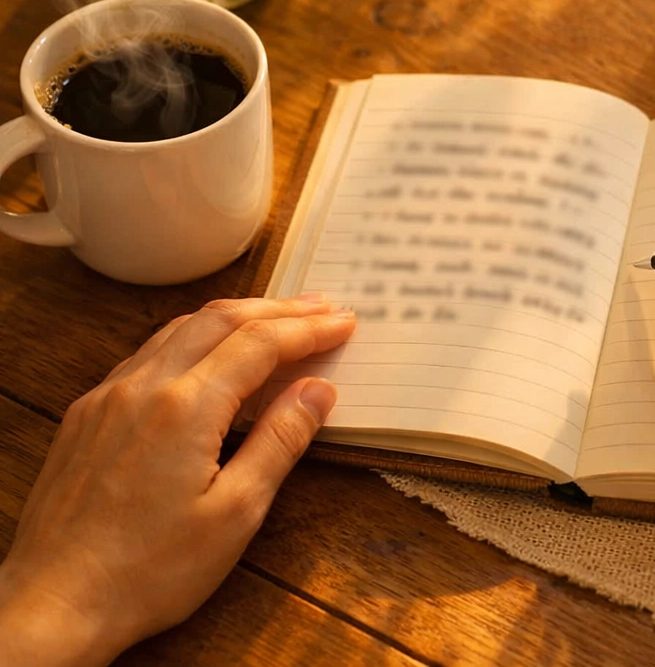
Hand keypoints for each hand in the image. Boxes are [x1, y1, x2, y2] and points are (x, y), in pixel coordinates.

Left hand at [0, 295, 353, 666]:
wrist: (52, 606)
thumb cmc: (147, 572)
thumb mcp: (234, 514)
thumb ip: (279, 441)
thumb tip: (318, 390)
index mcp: (186, 406)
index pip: (261, 343)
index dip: (308, 329)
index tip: (343, 323)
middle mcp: (145, 385)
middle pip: (222, 318)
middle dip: (278, 308)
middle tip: (321, 307)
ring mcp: (109, 394)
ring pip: (182, 326)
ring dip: (235, 314)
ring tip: (275, 316)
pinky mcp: (88, 411)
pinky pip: (149, 351)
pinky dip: (193, 335)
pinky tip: (208, 350)